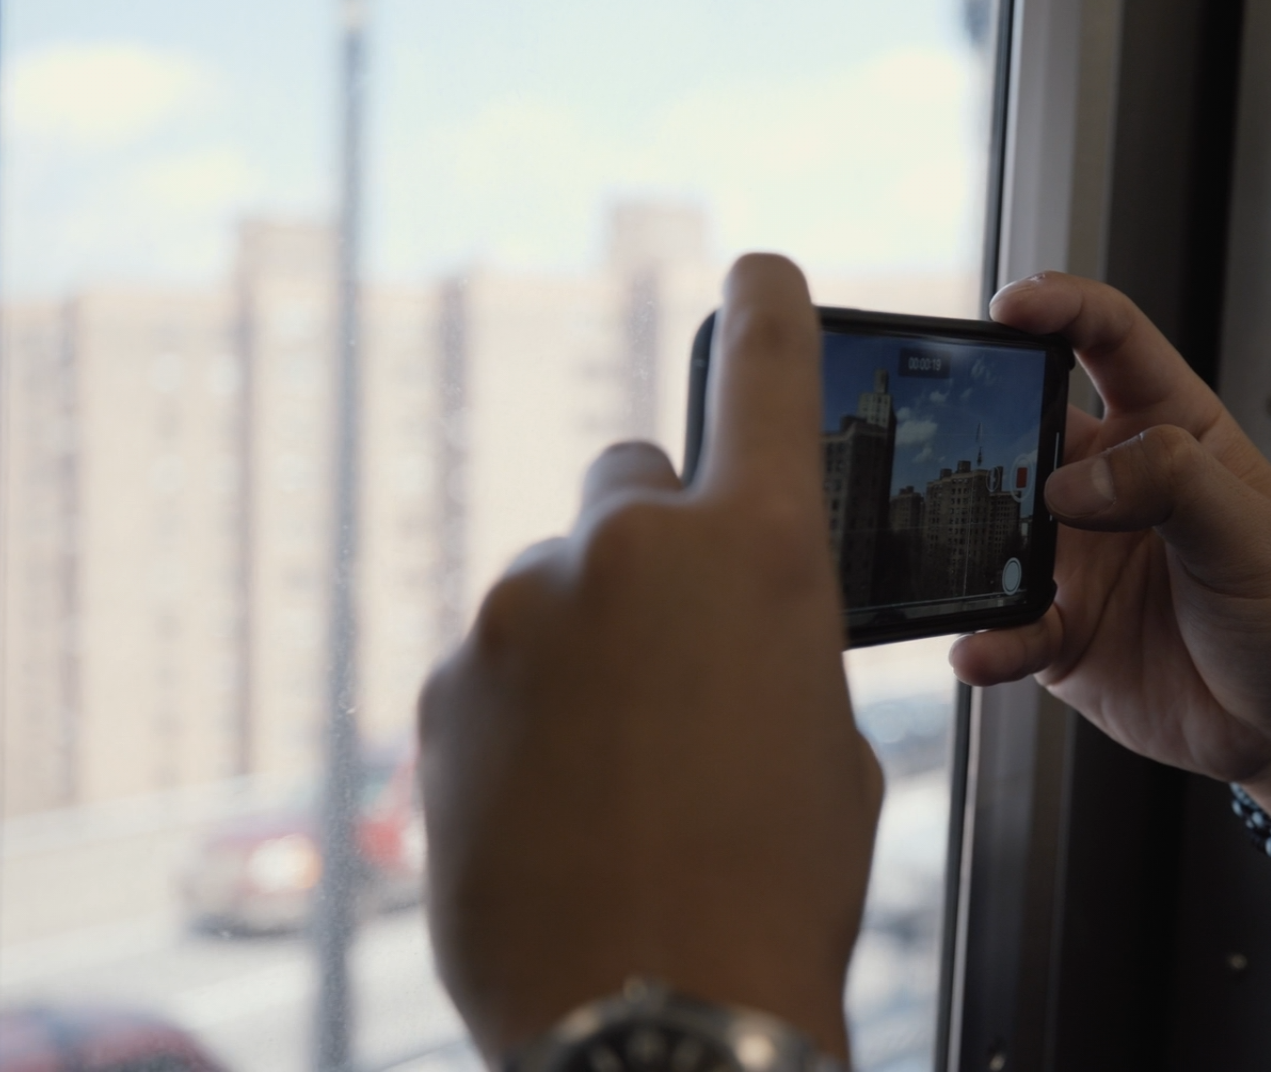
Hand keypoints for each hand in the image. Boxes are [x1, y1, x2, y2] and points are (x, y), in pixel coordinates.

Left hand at [417, 255, 881, 1061]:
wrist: (659, 1015)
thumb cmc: (775, 889)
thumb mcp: (827, 742)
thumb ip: (770, 641)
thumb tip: (713, 635)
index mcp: (753, 550)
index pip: (763, 376)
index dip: (767, 313)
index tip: (757, 273)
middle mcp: (624, 554)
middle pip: (629, 478)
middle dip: (656, 539)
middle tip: (679, 644)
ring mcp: (517, 619)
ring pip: (557, 587)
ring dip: (587, 641)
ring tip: (620, 768)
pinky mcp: (443, 694)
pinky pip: (497, 665)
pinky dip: (528, 710)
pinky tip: (563, 803)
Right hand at [950, 273, 1270, 816]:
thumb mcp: (1250, 531)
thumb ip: (1170, 483)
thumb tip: (1074, 481)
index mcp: (1170, 431)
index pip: (1111, 340)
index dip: (1062, 308)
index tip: (1014, 306)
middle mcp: (1114, 485)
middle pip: (1030, 425)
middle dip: (985, 418)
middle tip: (952, 431)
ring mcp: (1079, 557)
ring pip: (998, 527)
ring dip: (970, 539)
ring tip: (952, 553)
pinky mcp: (1060, 630)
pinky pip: (1005, 626)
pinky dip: (986, 639)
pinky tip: (980, 649)